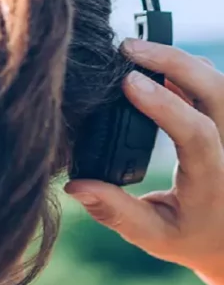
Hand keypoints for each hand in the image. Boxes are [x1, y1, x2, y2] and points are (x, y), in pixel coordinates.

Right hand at [65, 39, 223, 277]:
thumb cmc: (189, 236)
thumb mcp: (151, 235)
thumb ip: (115, 211)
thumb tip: (75, 186)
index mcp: (213, 181)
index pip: (197, 134)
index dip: (165, 104)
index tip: (128, 82)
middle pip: (218, 90)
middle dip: (175, 61)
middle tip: (129, 48)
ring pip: (219, 80)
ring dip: (179, 60)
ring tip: (136, 52)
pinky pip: (214, 84)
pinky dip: (185, 68)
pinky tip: (153, 65)